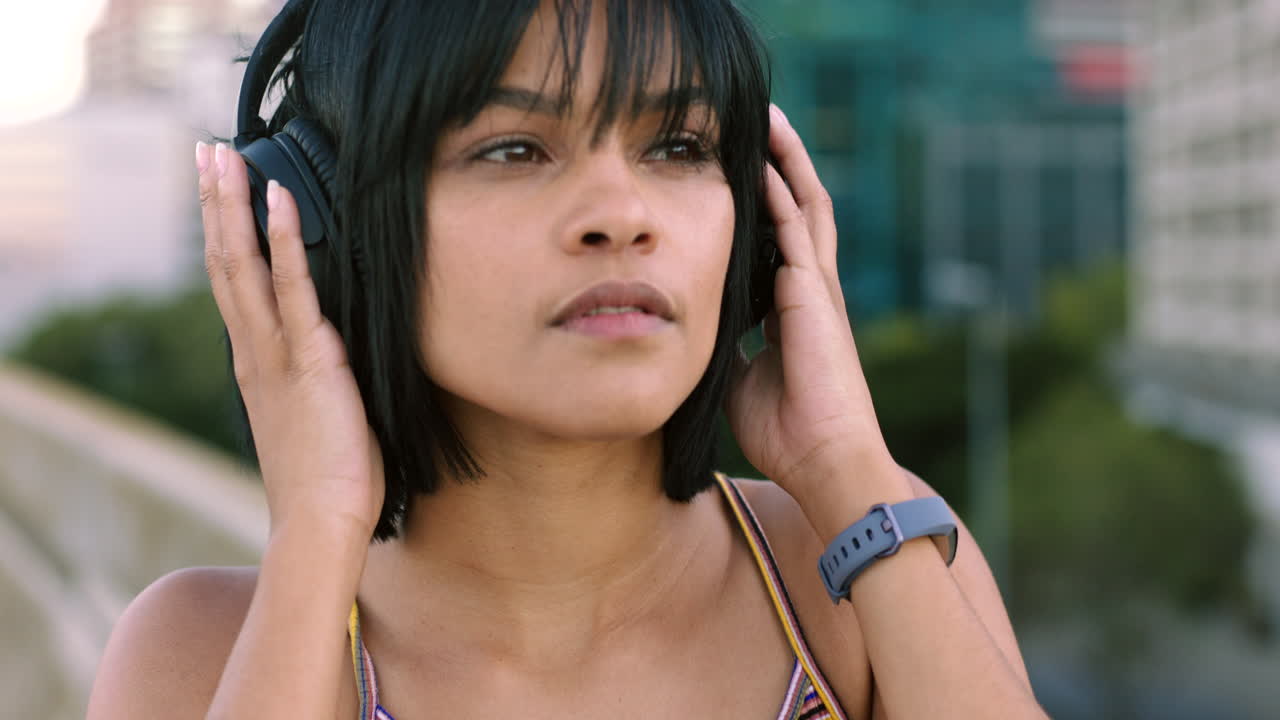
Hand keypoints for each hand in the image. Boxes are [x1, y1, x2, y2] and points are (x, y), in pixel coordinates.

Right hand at [197, 142, 383, 541]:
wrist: (321, 525)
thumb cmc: (327, 481)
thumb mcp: (313, 417)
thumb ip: (311, 379)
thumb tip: (328, 355)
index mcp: (256, 363)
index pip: (233, 283)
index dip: (224, 232)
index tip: (219, 188)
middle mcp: (255, 351)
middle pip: (225, 261)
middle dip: (215, 203)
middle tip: (206, 150)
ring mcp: (277, 354)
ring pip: (243, 265)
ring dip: (234, 204)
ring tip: (224, 153)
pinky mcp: (312, 361)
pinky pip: (295, 289)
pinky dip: (285, 241)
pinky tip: (280, 199)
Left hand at [723, 106, 904, 510]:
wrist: (824, 461)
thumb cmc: (785, 431)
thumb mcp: (739, 380)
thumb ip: (725, 347)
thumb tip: (696, 332)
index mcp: (792, 309)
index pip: (777, 241)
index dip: (762, 204)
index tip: (737, 173)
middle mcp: (809, 290)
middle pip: (798, 209)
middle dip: (780, 164)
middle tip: (759, 121)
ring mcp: (817, 290)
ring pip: (806, 207)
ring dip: (788, 161)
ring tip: (770, 119)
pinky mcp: (816, 297)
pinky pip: (798, 234)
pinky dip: (782, 196)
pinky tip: (765, 165)